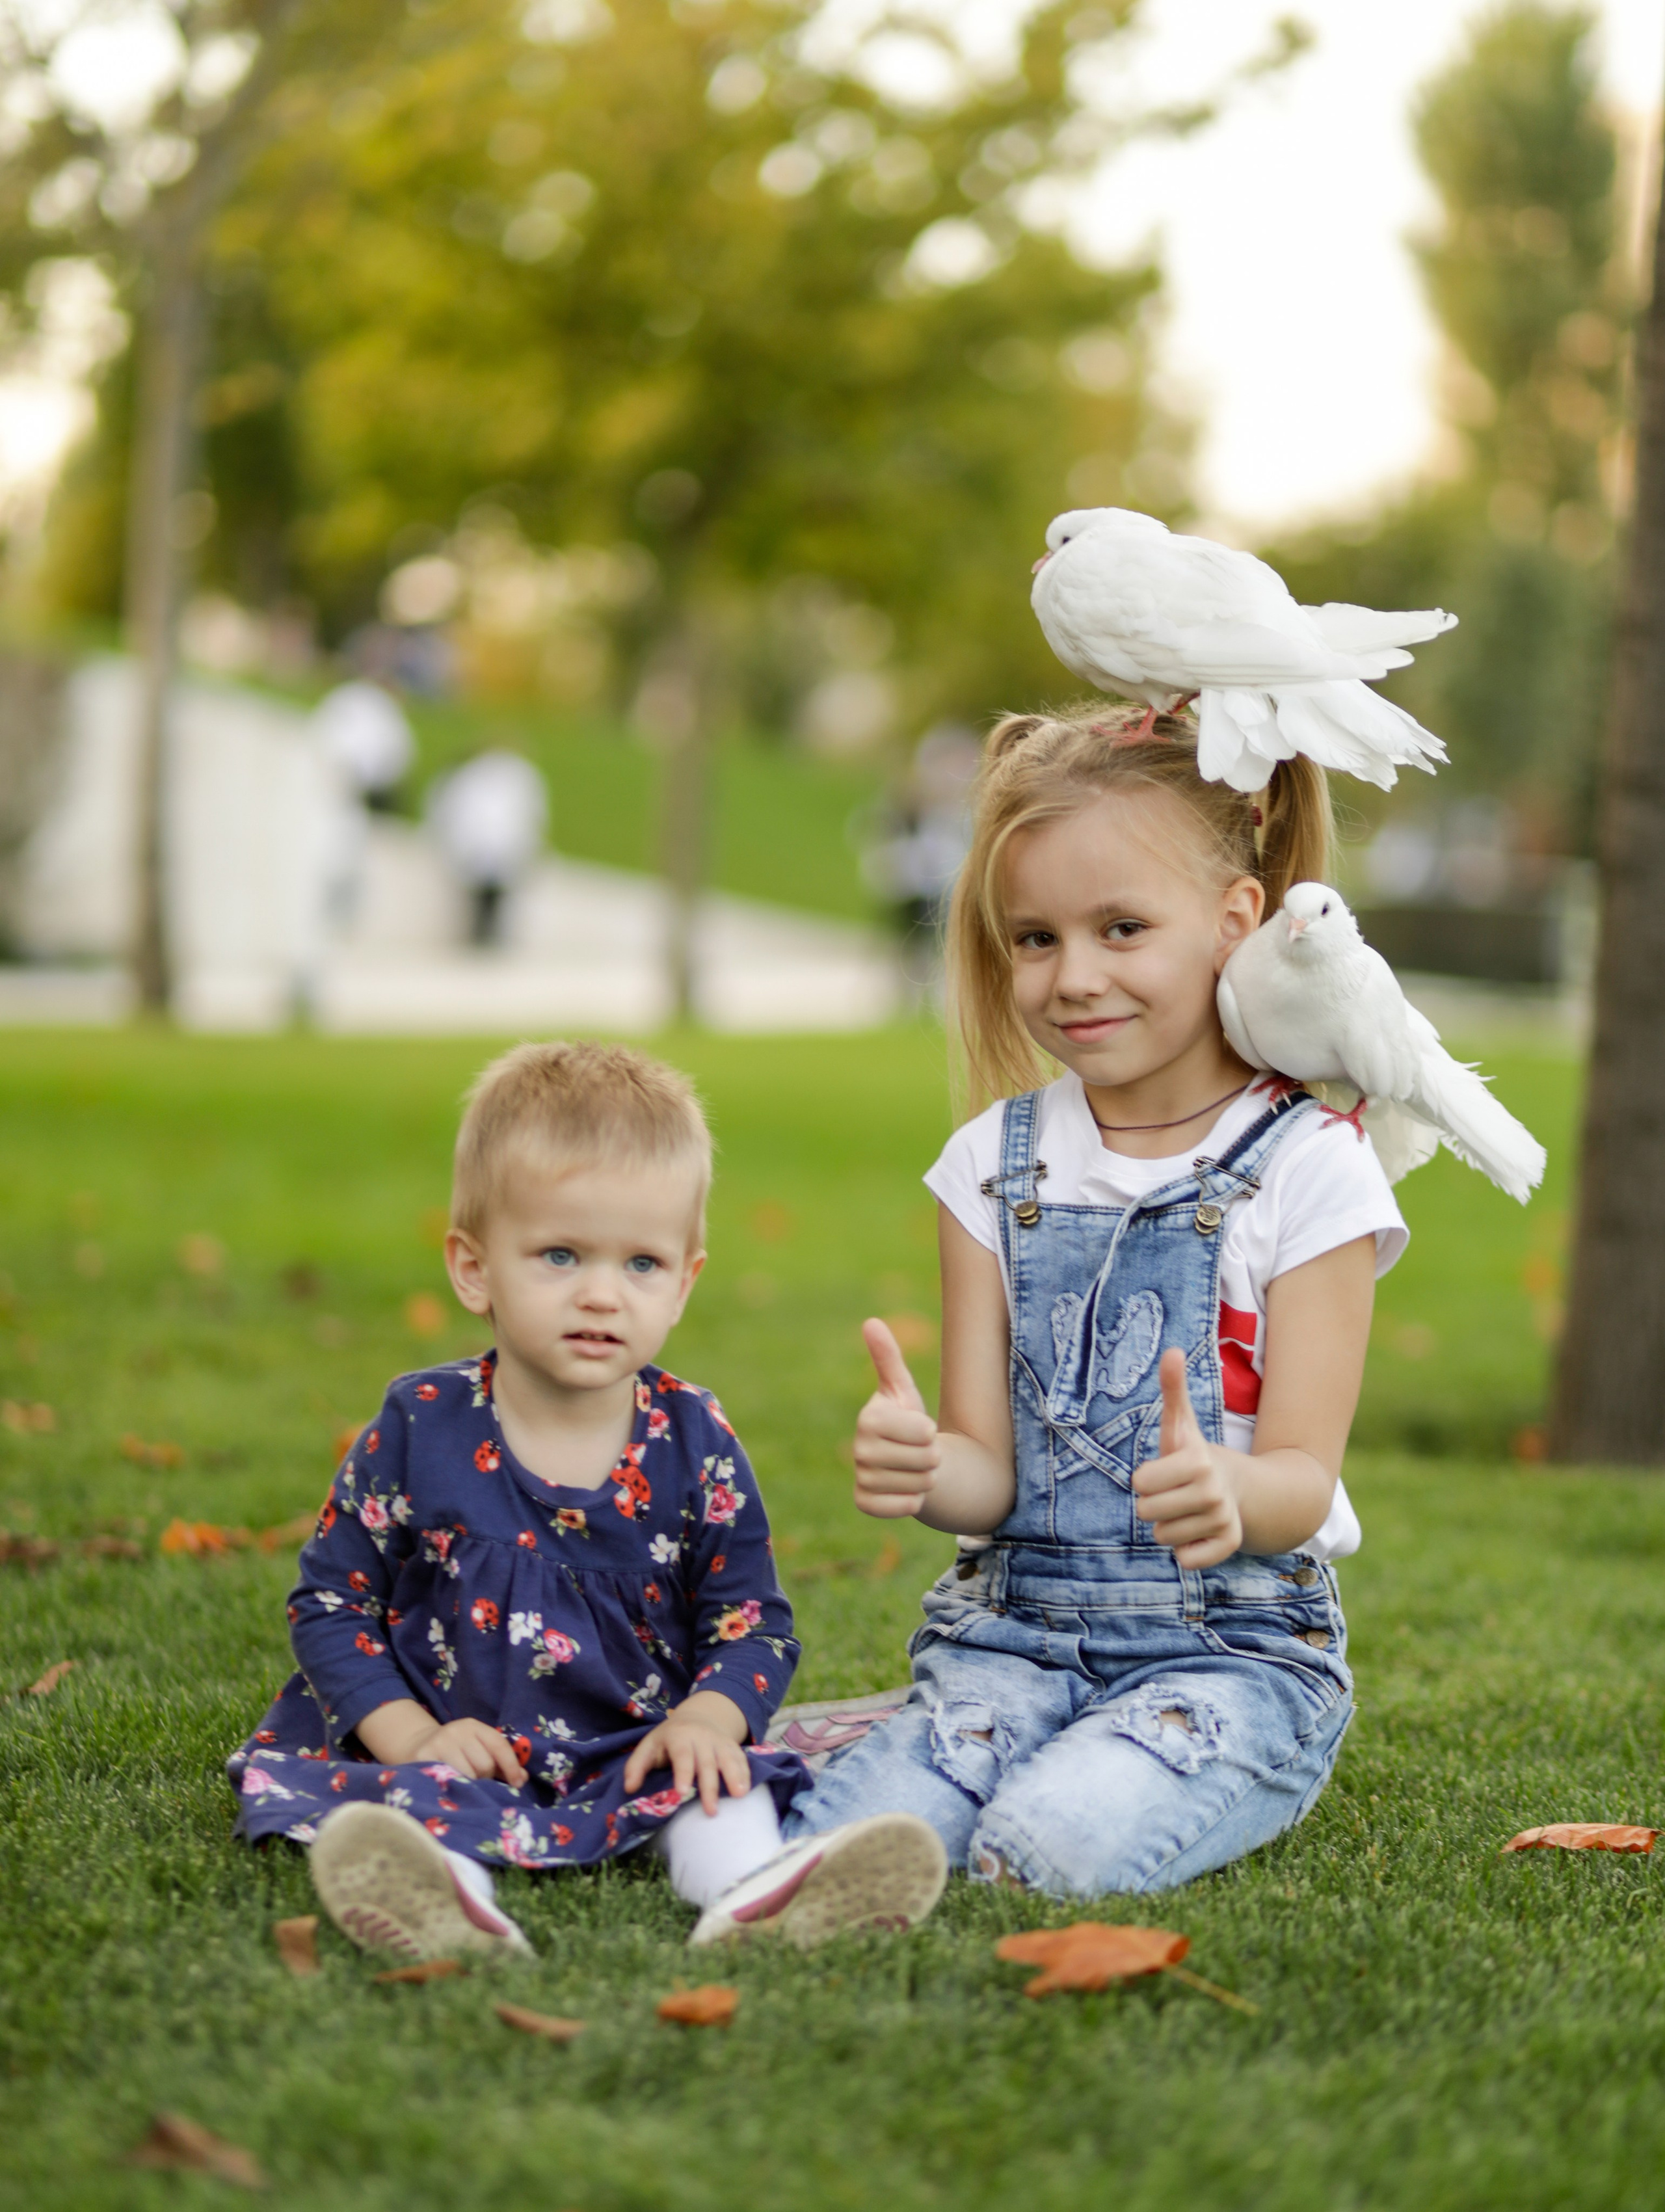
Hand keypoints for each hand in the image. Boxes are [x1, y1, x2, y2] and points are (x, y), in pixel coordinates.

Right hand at [404, 1715, 527, 1786]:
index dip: (511, 1765)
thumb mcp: (476, 1749)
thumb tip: (522, 1779)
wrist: (415, 1745)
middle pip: (485, 1764)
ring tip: (462, 1782)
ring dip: (469, 1785)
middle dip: (485, 1777)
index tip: (517, 1783)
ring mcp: (440, 1743)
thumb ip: (500, 1763)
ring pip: (468, 1775)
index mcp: (473, 1726)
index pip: (499, 1744)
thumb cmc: (455, 1752)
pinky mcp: (424, 1757)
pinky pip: (448, 1779)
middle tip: (476, 1779)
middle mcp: (457, 1731)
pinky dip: (454, 1787)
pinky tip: (451, 1786)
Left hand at [623, 1692, 750, 1814]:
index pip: (682, 1755)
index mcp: (678, 1736)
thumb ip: (636, 1766)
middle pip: (706, 1762)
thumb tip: (629, 1788)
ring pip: (727, 1758)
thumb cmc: (668, 1740)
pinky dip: (745, 1772)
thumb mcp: (649, 1746)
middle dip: (709, 1786)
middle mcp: (701, 1736)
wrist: (696, 1717)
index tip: (681, 1793)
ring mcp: (719, 1740)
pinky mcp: (731, 1745)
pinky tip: (746, 1789)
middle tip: (710, 1810)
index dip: (683, 1773)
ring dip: (734, 1776)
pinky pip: (740, 1757)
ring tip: (739, 1795)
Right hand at [853, 1318, 940, 1519]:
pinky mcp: (864, 1503)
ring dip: (926, 1478)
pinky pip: (907, 1507)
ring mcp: (861, 1478)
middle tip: (919, 1452)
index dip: (931, 1431)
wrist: (905, 1463)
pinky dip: (915, 1500)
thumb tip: (871, 1322)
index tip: (920, 1428)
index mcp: (868, 1418)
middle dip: (933, 1457)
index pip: (924, 1431)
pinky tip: (905, 1489)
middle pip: (927, 1459)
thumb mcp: (902, 1389)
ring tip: (913, 1468)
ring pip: (920, 1484)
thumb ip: (888, 1358)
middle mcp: (859, 1450)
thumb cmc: (907, 1422)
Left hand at [1133, 1350, 1242, 1567]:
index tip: (1163, 1472)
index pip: (1140, 1482)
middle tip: (1174, 1493)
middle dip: (1154, 1504)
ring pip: (1163, 1537)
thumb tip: (1171, 1350)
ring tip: (1186, 1510)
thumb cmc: (1194, 1456)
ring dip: (1169, 1526)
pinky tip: (1197, 1532)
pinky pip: (1187, 1560)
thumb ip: (1173, 1389)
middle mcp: (1213, 1492)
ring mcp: (1223, 1519)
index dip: (1145, 1478)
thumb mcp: (1181, 1424)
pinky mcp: (1229, 1545)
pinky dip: (1186, 1550)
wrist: (1238, 1487)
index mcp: (1196, 1461)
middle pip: (1147, 1512)